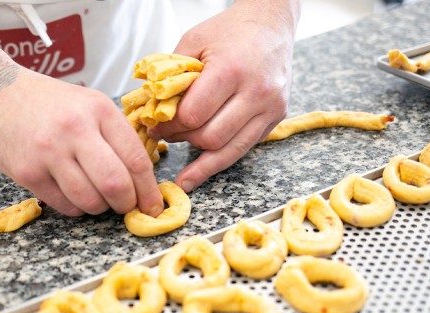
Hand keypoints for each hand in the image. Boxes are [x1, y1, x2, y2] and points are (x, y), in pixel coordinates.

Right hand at [0, 68, 163, 216]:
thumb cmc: (50, 104)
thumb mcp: (90, 105)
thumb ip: (117, 137)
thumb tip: (143, 181)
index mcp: (99, 110)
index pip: (136, 159)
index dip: (148, 190)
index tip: (153, 205)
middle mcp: (75, 130)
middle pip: (116, 185)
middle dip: (127, 204)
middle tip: (126, 207)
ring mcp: (49, 152)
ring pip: (90, 201)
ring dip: (100, 208)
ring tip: (96, 197)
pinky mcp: (28, 172)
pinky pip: (64, 206)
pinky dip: (76, 208)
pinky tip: (73, 194)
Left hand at [149, 0, 297, 191]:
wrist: (271, 24)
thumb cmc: (229, 31)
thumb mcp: (194, 42)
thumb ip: (174, 76)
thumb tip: (153, 111)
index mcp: (231, 70)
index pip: (193, 115)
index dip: (169, 125)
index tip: (156, 126)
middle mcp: (256, 92)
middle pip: (210, 137)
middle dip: (183, 140)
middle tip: (167, 136)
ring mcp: (270, 108)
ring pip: (229, 151)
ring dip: (201, 159)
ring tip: (183, 172)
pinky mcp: (276, 118)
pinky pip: (244, 148)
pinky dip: (220, 160)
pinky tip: (201, 172)